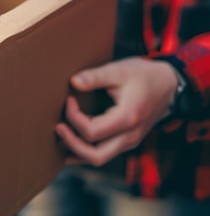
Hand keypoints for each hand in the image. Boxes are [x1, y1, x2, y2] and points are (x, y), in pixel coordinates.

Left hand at [56, 57, 177, 166]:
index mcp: (127, 118)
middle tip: (58, 127)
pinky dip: (86, 154)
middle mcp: (130, 136)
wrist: (169, 84)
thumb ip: (95, 76)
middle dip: (72, 144)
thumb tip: (73, 82)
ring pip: (100, 159)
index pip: (91, 132)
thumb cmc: (143, 75)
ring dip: (78, 151)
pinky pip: (105, 154)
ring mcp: (130, 141)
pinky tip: (70, 151)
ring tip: (61, 137)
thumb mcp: (119, 70)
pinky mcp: (127, 140)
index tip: (69, 99)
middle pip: (96, 156)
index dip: (73, 118)